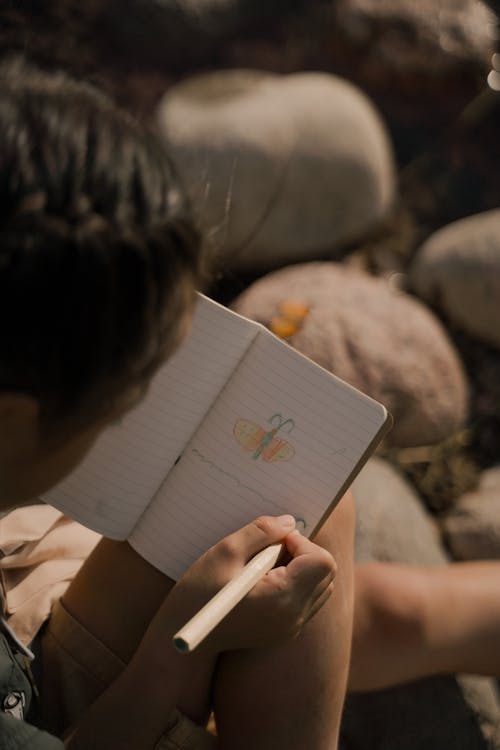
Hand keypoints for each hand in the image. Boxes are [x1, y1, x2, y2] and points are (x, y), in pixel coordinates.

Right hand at [150, 515, 336, 652]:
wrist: (178, 636)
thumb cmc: (198, 594)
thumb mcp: (226, 551)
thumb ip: (262, 532)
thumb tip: (289, 522)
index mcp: (281, 600)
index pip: (322, 562)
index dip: (301, 543)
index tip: (273, 541)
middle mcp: (293, 618)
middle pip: (326, 573)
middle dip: (304, 552)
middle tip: (269, 550)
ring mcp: (291, 628)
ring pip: (320, 585)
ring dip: (301, 566)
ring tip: (265, 565)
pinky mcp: (285, 631)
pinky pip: (307, 599)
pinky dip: (295, 582)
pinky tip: (264, 580)